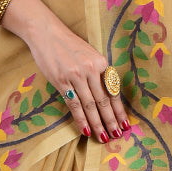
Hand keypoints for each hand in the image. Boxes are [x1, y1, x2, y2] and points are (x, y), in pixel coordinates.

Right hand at [23, 19, 128, 142]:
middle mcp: (91, 69)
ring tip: (103, 138)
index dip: (119, 110)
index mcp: (101, 63)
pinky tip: (86, 130)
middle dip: (111, 121)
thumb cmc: (68, 45)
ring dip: (98, 124)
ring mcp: (76, 76)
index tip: (125, 124)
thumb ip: (98, 73)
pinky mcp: (62, 81)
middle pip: (104, 101)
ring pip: (90, 105)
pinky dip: (81, 119)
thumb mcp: (89, 55)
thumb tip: (107, 96)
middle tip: (116, 136)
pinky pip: (74, 105)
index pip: (113, 91)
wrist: (46, 32)